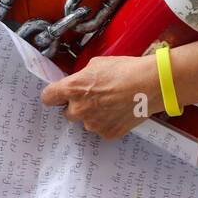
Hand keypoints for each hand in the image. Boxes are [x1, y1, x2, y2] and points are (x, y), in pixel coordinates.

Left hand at [41, 55, 159, 139]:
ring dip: (94, 114)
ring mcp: (93, 124)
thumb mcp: (97, 64)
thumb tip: (80, 82)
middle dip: (77, 105)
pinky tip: (120, 111)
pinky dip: (108, 122)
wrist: (150, 85)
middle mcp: (79, 110)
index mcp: (72, 89)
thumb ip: (82, 76)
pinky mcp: (108, 133)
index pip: (48, 97)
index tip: (59, 95)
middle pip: (68, 112)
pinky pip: (102, 128)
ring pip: (87, 121)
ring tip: (113, 103)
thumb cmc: (125, 70)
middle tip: (95, 96)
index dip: (54, 95)